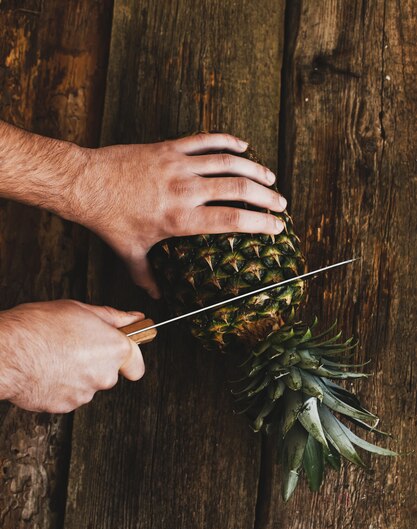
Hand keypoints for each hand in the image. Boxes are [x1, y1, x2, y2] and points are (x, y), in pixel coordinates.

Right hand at [0, 300, 144, 412]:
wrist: (6, 353)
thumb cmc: (38, 327)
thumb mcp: (79, 310)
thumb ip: (112, 318)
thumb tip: (134, 318)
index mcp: (114, 350)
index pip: (137, 364)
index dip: (130, 357)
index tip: (121, 351)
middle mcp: (104, 376)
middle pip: (109, 373)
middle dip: (96, 362)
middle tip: (75, 345)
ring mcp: (84, 394)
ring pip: (87, 384)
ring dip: (76, 374)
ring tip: (54, 355)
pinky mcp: (64, 407)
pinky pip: (68, 396)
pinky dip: (60, 386)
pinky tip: (45, 370)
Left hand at [70, 133, 286, 296]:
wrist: (87, 184)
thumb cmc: (109, 220)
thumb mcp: (130, 252)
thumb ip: (146, 276)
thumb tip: (155, 297)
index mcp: (182, 219)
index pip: (232, 220)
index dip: (260, 223)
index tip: (276, 226)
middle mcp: (186, 190)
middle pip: (239, 189)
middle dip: (266, 196)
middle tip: (281, 203)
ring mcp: (179, 165)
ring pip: (228, 162)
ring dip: (254, 169)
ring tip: (271, 177)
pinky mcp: (170, 147)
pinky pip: (206, 140)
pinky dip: (228, 141)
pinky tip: (243, 146)